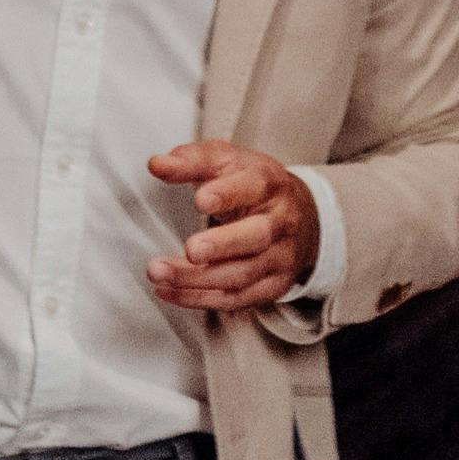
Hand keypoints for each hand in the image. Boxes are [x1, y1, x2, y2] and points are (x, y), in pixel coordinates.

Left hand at [142, 142, 318, 314]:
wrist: (301, 217)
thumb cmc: (253, 186)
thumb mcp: (228, 162)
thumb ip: (192, 161)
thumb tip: (157, 165)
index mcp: (269, 184)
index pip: (253, 186)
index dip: (228, 193)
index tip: (200, 200)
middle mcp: (280, 221)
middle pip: (257, 236)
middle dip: (221, 245)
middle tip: (191, 249)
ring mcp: (280, 257)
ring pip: (242, 274)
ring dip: (197, 279)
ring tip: (159, 273)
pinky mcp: (272, 286)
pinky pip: (234, 298)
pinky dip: (198, 297)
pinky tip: (169, 290)